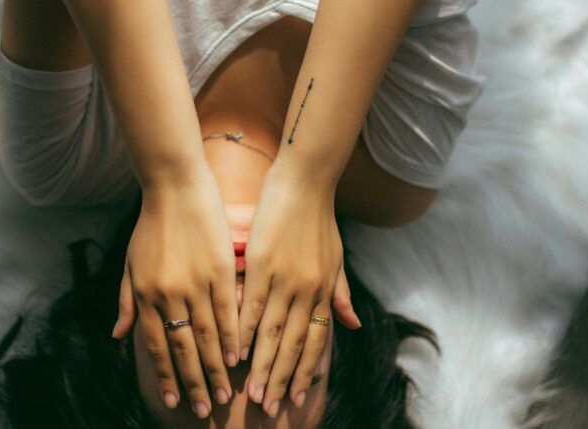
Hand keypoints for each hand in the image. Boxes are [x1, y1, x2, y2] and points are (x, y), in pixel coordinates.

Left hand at [110, 167, 237, 418]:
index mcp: (145, 294)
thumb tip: (119, 339)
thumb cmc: (150, 225)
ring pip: (207, 334)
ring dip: (216, 366)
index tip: (172, 400)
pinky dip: (233, 335)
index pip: (154, 345)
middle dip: (193, 382)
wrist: (175, 187)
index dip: (164, 374)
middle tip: (205, 410)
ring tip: (225, 392)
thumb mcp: (130, 264)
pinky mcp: (219, 268)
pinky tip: (239, 355)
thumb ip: (126, 302)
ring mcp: (196, 281)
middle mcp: (168, 293)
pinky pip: (227, 309)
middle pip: (182, 347)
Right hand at [238, 163, 359, 416]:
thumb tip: (353, 326)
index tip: (295, 398)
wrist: (307, 180)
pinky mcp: (263, 264)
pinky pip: (252, 305)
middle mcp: (307, 291)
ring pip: (272, 332)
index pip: (315, 342)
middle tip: (269, 407)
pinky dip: (244, 330)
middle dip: (281, 378)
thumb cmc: (320, 218)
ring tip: (250, 391)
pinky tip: (234, 350)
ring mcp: (285, 279)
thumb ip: (341, 293)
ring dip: (261, 364)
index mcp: (323, 291)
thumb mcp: (337, 258)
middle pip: (294, 345)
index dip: (305, 372)